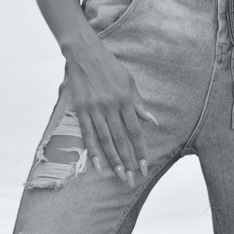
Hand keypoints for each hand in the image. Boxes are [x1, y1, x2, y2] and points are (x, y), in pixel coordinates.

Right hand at [63, 38, 155, 186]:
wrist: (84, 53)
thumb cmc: (110, 67)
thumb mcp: (129, 82)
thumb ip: (139, 104)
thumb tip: (152, 122)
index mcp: (125, 100)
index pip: (135, 132)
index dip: (141, 151)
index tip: (145, 166)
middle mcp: (110, 107)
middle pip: (122, 140)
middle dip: (128, 162)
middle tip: (133, 180)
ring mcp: (94, 109)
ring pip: (105, 140)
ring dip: (113, 161)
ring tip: (120, 176)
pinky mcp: (80, 109)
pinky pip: (87, 134)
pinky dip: (92, 150)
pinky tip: (98, 165)